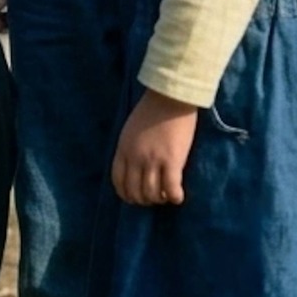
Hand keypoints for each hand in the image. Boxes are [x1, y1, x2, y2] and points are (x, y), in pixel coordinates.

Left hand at [111, 88, 197, 205]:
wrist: (169, 97)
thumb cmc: (151, 110)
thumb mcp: (130, 130)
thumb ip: (129, 149)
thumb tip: (135, 170)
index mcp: (123, 148)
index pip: (118, 181)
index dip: (127, 195)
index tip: (136, 197)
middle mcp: (135, 157)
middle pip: (135, 192)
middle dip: (144, 200)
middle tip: (155, 196)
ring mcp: (153, 160)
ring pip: (152, 194)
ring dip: (160, 199)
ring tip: (167, 194)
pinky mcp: (172, 160)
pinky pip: (171, 189)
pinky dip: (175, 197)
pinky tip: (178, 195)